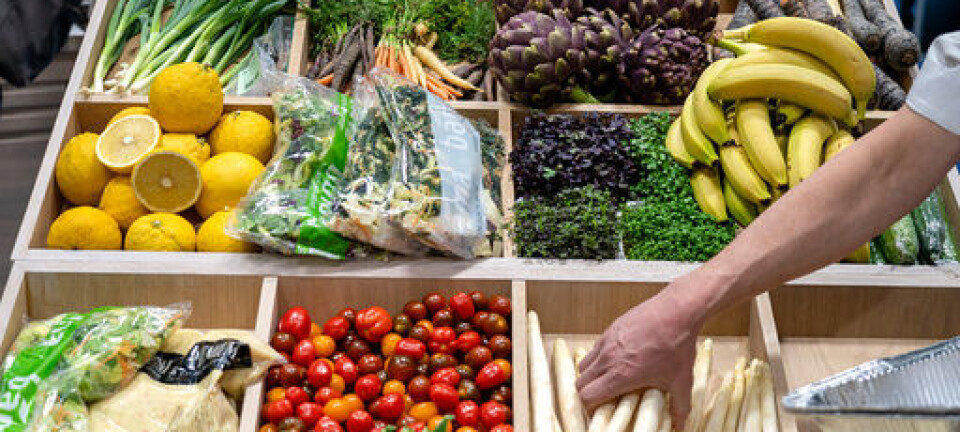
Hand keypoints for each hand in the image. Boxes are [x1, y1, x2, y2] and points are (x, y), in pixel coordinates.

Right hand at [576, 281, 704, 428]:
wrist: (677, 311)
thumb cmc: (677, 344)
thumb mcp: (681, 380)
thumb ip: (680, 407)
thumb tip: (681, 426)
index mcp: (621, 375)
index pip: (587, 396)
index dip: (590, 407)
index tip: (602, 410)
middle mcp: (608, 359)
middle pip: (580, 383)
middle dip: (588, 393)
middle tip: (604, 398)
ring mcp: (606, 342)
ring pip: (583, 365)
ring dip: (591, 376)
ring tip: (608, 379)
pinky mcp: (609, 329)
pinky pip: (594, 349)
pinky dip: (599, 359)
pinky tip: (618, 360)